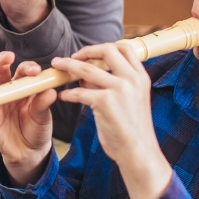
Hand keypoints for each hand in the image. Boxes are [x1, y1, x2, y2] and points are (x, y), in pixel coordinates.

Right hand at [0, 51, 55, 186]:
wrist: (29, 152)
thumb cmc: (37, 129)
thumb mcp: (43, 116)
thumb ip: (43, 104)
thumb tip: (50, 91)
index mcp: (23, 87)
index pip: (23, 72)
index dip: (28, 68)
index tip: (35, 70)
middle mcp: (8, 91)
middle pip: (2, 72)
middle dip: (2, 61)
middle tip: (7, 56)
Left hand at [53, 43, 171, 198]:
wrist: (138, 152)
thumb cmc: (132, 129)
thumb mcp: (130, 100)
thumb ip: (113, 84)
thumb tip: (85, 75)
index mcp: (141, 77)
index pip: (124, 48)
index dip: (104, 47)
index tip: (90, 53)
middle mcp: (132, 79)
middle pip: (107, 50)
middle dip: (85, 50)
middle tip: (72, 57)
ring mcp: (119, 89)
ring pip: (86, 68)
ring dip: (68, 66)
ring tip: (57, 67)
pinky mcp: (105, 102)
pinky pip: (79, 92)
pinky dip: (68, 94)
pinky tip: (63, 96)